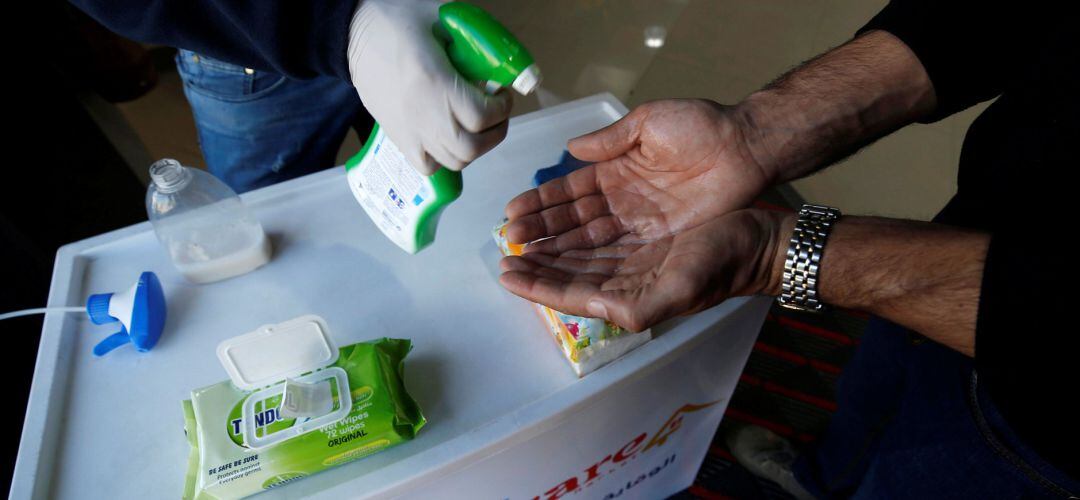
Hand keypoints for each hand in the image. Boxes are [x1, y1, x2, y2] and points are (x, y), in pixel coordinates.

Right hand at [348, 0, 511, 173]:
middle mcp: (422, 114)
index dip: (502, 108)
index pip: (481, 116)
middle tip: (496, 113)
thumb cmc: (397, 21)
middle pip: (470, 147)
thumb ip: (472, 42)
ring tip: (477, 126)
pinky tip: (449, 137)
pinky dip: (445, 158)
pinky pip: (428, 165)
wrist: (354, 33)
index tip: (502, 94)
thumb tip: (499, 63)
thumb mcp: (441, 19)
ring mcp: (408, 130)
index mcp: (433, 82)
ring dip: (474, 147)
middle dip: (494, 132)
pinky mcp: (397, 137)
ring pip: (453, 161)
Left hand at [499, 209, 791, 330]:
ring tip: (518, 236)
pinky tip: (556, 222)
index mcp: (629, 297)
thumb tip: (597, 309)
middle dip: (536, 265)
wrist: (759, 240)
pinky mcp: (642, 234)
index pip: (570, 294)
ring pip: (578, 253)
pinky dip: (572, 230)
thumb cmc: (722, 263)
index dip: (537, 286)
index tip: (506, 274)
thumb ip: (638, 307)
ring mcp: (633, 256)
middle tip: (503, 251)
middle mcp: (626, 279)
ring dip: (549, 246)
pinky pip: (597, 234)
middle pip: (568, 273)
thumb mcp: (680, 289)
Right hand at [503, 99, 769, 251]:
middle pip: (571, 220)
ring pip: (587, 241)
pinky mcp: (658, 240)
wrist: (746, 147)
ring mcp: (638, 223)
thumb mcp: (650, 123)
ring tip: (524, 261)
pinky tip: (564, 272)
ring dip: (556, 251)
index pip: (568, 190)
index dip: (541, 202)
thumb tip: (572, 147)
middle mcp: (621, 200)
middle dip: (540, 231)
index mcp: (615, 169)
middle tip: (509, 242)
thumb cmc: (701, 128)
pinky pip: (617, 254)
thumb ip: (611, 139)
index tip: (512, 212)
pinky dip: (590, 263)